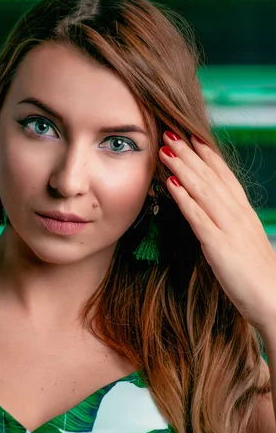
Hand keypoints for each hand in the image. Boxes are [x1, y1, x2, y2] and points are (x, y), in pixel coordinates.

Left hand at [159, 131, 275, 339]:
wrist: (274, 299)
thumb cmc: (257, 276)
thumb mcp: (244, 243)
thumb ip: (230, 226)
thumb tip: (214, 216)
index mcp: (244, 213)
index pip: (225, 176)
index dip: (208, 156)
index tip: (193, 137)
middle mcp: (238, 214)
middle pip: (211, 177)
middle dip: (189, 154)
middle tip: (171, 133)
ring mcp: (229, 228)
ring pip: (203, 190)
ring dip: (183, 168)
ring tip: (166, 150)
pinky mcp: (219, 245)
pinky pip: (198, 217)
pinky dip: (184, 198)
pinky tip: (171, 185)